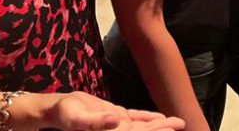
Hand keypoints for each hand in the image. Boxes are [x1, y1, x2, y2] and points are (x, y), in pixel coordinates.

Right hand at [47, 91, 185, 129]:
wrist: (57, 109)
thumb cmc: (64, 115)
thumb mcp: (76, 119)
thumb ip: (95, 122)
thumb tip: (115, 120)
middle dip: (161, 130)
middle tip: (181, 124)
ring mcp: (116, 126)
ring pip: (142, 126)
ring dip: (160, 125)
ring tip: (179, 122)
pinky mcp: (114, 116)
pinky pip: (135, 117)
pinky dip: (148, 117)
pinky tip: (161, 117)